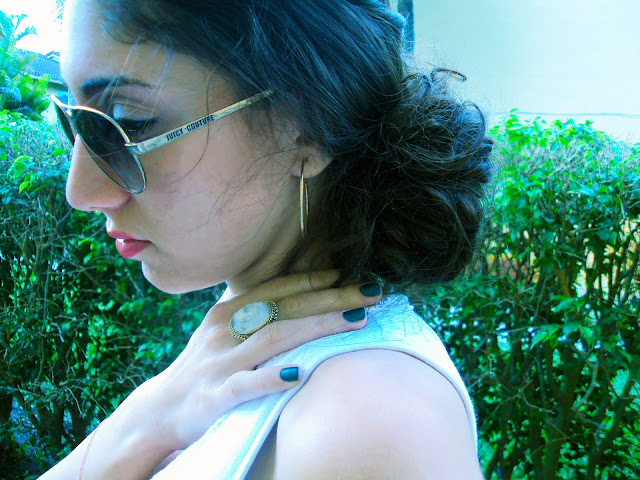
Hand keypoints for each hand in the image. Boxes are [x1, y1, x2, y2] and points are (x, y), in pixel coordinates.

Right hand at [117, 270, 381, 453]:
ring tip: (356, 320)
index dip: (313, 279)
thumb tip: (293, 291)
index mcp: (228, 311)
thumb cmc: (204, 367)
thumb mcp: (223, 330)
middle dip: (331, 298)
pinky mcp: (214, 396)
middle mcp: (225, 329)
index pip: (277, 288)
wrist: (160, 410)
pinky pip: (246, 384)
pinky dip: (271, 378)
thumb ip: (252, 311)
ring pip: (273, 339)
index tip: (346, 274)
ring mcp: (219, 361)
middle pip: (285, 308)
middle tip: (370, 291)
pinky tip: (299, 373)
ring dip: (318, 327)